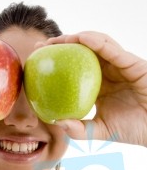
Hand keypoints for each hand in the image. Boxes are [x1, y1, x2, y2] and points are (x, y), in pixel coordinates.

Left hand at [44, 32, 146, 146]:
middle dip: (61, 45)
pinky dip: (96, 41)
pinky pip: (112, 49)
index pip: (74, 69)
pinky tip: (80, 39)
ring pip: (96, 45)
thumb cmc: (132, 130)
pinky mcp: (132, 63)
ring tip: (57, 41)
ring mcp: (119, 65)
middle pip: (82, 52)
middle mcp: (108, 72)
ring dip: (76, 39)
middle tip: (40, 47)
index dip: (57, 63)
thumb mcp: (100, 130)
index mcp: (99, 85)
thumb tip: (55, 122)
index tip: (37, 63)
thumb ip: (79, 129)